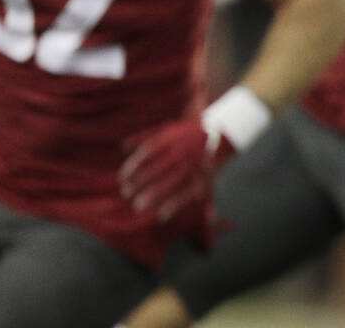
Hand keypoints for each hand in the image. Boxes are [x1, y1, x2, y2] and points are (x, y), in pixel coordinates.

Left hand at [119, 119, 234, 222]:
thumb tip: (123, 146)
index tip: (122, 178)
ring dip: (154, 194)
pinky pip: (189, 192)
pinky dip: (175, 205)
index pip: (147, 152)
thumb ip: (145, 136)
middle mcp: (183, 149)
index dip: (133, 166)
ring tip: (138, 206)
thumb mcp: (168, 129)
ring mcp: (194, 163)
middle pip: (158, 167)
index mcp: (171, 137)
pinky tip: (162, 215)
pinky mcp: (205, 176)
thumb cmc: (188, 133)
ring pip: (172, 181)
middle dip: (140, 182)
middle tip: (126, 194)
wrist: (222, 131)